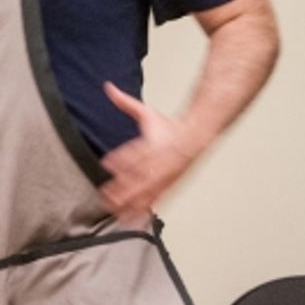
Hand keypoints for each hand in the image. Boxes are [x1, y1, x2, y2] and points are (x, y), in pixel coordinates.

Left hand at [99, 82, 205, 219]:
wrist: (198, 135)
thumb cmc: (170, 126)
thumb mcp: (147, 113)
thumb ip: (125, 102)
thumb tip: (108, 87)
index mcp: (155, 142)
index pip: (137, 151)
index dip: (122, 158)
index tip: (106, 164)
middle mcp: (161, 161)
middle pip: (141, 176)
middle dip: (124, 188)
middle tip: (106, 196)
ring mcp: (167, 175)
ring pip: (149, 191)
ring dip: (132, 203)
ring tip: (116, 212)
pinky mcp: (171, 184)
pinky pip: (158, 199)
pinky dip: (146, 209)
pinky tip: (134, 217)